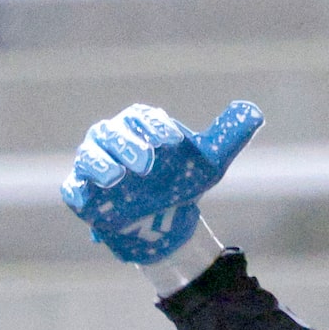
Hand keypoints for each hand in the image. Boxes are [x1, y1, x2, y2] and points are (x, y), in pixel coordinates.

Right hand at [59, 101, 261, 264]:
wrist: (165, 217)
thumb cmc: (180, 178)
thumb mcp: (208, 161)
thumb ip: (227, 136)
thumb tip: (254, 112)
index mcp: (140, 125)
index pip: (142, 116)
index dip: (155, 126)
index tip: (173, 142)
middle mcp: (113, 139)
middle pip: (113, 133)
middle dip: (129, 145)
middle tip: (147, 164)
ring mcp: (96, 164)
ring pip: (90, 156)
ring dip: (100, 165)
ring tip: (116, 178)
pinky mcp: (84, 193)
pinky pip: (74, 189)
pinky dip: (78, 192)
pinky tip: (88, 201)